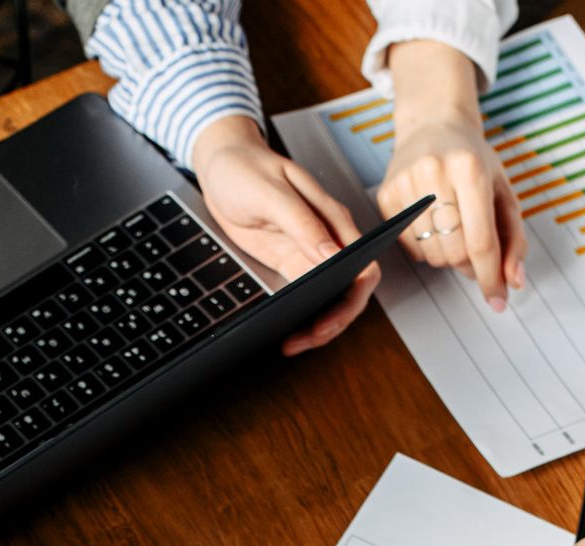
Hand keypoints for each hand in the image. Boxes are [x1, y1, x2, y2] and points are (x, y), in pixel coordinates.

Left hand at [191, 115, 377, 354]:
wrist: (220, 163)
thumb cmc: (245, 167)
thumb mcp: (271, 192)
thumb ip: (303, 222)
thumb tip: (331, 254)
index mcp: (332, 218)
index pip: (363, 264)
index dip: (353, 297)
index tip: (331, 316)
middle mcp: (327, 238)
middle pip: (349, 290)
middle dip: (334, 321)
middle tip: (307, 339)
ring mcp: (308, 253)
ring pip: (328, 298)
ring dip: (316, 325)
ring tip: (293, 343)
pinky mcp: (289, 262)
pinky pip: (305, 296)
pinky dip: (299, 316)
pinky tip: (285, 330)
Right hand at [379, 42, 527, 309]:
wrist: (433, 126)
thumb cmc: (473, 161)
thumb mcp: (502, 192)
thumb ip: (514, 239)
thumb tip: (514, 282)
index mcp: (470, 168)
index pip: (480, 241)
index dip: (490, 277)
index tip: (498, 301)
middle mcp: (435, 173)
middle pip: (455, 253)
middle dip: (469, 263)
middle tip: (474, 250)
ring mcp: (406, 184)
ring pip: (432, 256)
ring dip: (447, 256)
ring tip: (452, 228)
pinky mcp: (387, 195)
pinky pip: (411, 248)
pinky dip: (427, 247)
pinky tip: (432, 222)